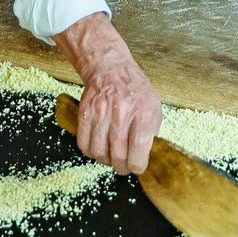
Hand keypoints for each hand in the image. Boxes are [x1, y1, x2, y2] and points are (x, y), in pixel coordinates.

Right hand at [55, 12, 161, 174]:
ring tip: (111, 159)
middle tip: (124, 167)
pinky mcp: (85, 113)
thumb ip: (152, 131)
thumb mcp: (153, 107)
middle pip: (118, 153)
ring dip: (106, 161)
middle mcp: (121, 112)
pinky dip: (91, 153)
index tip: (138, 167)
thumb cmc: (135, 90)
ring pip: (99, 151)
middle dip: (122, 167)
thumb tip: (146, 155)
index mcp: (142, 111)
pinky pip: (84, 143)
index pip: (138, 146)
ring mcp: (100, 113)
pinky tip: (99, 150)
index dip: (137, 163)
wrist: (110, 69)